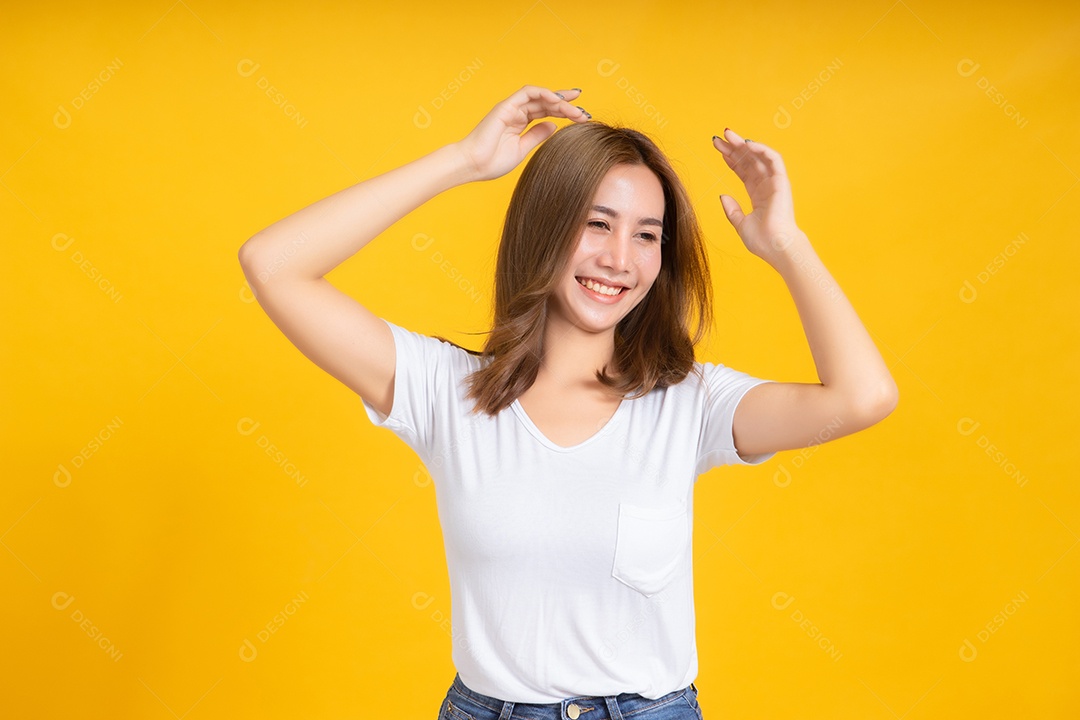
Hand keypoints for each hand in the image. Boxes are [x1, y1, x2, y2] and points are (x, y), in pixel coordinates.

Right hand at [454, 85, 589, 181]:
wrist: (472, 165)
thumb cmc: (492, 162)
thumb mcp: (522, 149)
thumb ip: (537, 135)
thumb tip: (554, 125)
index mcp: (520, 123)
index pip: (546, 112)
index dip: (565, 112)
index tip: (583, 117)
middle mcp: (517, 112)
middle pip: (547, 103)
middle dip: (568, 106)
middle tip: (585, 113)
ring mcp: (511, 107)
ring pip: (541, 97)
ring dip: (560, 101)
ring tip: (576, 109)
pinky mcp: (506, 106)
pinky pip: (528, 93)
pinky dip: (544, 94)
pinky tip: (559, 101)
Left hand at [712, 128, 803, 266]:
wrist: (777, 247)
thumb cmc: (762, 240)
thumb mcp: (740, 223)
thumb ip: (732, 210)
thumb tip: (722, 196)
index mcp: (758, 195)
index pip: (743, 172)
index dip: (731, 159)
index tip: (718, 149)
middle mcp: (766, 186)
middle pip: (748, 161)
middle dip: (733, 148)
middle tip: (718, 138)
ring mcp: (774, 183)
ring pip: (758, 157)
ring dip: (744, 145)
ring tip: (728, 135)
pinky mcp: (781, 181)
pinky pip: (773, 159)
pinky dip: (761, 149)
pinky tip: (746, 143)